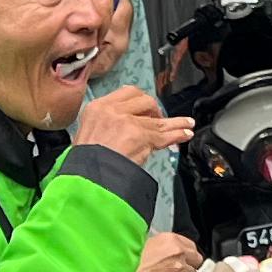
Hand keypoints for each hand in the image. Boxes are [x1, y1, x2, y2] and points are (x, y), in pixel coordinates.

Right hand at [72, 88, 194, 166]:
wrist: (85, 178)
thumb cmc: (85, 164)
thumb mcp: (89, 136)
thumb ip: (108, 126)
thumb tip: (127, 127)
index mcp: (97, 108)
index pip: (126, 93)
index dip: (140, 101)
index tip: (147, 109)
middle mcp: (111, 110)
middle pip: (143, 100)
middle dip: (155, 110)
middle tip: (159, 121)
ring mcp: (126, 121)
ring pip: (156, 119)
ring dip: (174, 122)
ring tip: (186, 124)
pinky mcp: (139, 135)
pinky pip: (163, 134)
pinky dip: (177, 133)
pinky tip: (185, 133)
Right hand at [125, 232, 204, 271]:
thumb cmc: (129, 261)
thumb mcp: (145, 244)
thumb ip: (161, 246)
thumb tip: (164, 249)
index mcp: (171, 239)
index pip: (191, 245)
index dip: (186, 252)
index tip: (182, 256)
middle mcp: (179, 253)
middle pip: (197, 259)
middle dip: (190, 264)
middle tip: (180, 267)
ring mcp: (180, 270)